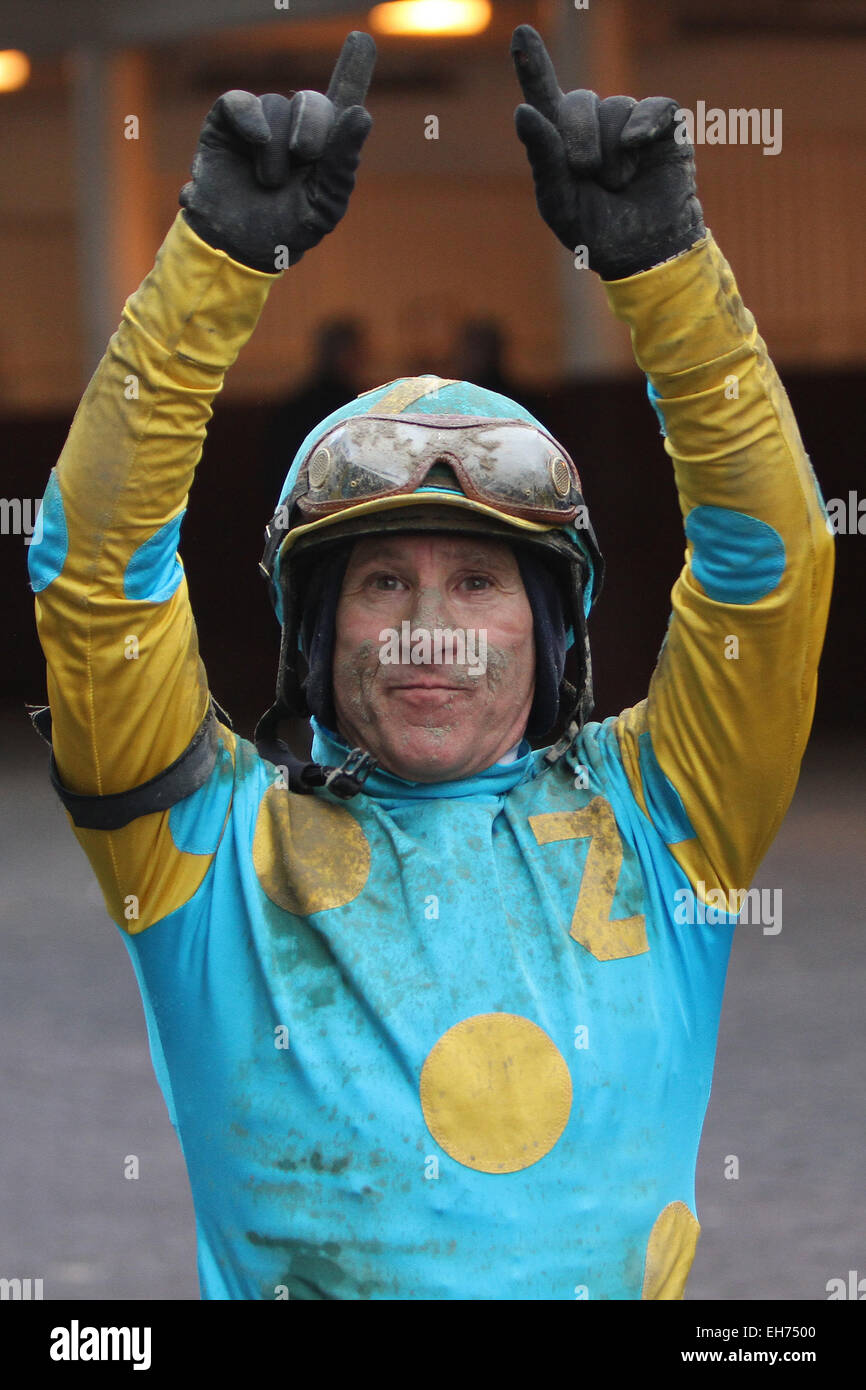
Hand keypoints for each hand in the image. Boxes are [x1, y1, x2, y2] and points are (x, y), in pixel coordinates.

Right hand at [180, 31, 375, 271]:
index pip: (343, 99)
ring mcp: (261, 123)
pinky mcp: (227, 124)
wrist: (236, 247)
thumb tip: (361, 113)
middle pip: (313, 101)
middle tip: (305, 158)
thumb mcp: (323, 206)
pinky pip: (240, 102)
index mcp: (326, 148)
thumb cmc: (284, 231)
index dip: (353, 68)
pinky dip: (250, 118)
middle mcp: (295, 128)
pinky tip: (255, 139)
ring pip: (276, 107)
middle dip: (314, 127)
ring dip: (276, 149)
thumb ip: (343, 163)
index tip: (363, 40)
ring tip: (268, 181)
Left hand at [511, 24, 703, 279]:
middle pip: (579, 101)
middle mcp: (594, 124)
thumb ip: (542, 158)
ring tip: (618, 183)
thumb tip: (522, 110)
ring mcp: (629, 121)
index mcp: (562, 142)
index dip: (533, 64)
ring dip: (614, 151)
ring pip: (616, 107)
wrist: (645, 251)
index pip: (544, 96)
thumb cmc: (597, 231)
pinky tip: (640, 147)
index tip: (520, 33)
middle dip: (579, 137)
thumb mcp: (559, 203)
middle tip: (587, 174)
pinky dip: (644, 126)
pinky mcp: (664, 125)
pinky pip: (653, 107)